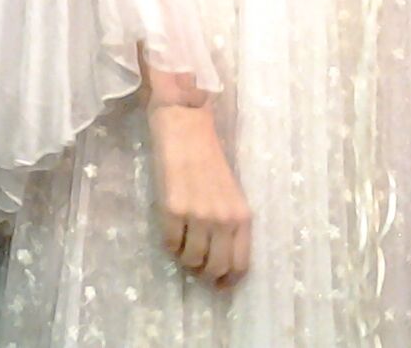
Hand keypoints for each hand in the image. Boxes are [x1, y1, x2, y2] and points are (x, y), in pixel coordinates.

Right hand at [148, 102, 250, 287]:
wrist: (184, 127)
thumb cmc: (208, 158)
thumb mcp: (230, 194)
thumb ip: (229, 225)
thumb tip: (217, 259)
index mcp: (241, 216)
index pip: (240, 264)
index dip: (228, 280)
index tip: (219, 284)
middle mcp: (223, 220)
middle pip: (215, 268)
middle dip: (205, 274)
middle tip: (196, 267)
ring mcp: (197, 215)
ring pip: (190, 260)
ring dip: (184, 258)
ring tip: (181, 242)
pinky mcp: (172, 209)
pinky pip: (170, 244)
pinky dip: (169, 243)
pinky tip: (170, 228)